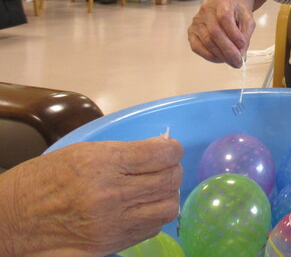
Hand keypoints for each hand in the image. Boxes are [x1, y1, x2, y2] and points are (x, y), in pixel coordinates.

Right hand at [0, 136, 182, 256]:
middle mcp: (111, 194)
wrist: (11, 219)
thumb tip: (161, 146)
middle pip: (169, 180)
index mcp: (103, 164)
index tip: (168, 149)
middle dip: (172, 170)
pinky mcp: (111, 244)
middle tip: (162, 167)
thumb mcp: (84, 152)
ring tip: (154, 189)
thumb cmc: (44, 179)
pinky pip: (151, 229)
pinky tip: (140, 208)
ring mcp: (112, 223)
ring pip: (167, 207)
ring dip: (167, 196)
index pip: (162, 154)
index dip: (172, 149)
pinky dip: (153, 216)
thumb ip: (126, 151)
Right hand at [188, 0, 254, 65]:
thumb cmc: (236, 12)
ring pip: (207, 41)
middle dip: (228, 50)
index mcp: (223, 1)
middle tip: (238, 62)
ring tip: (232, 62)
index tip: (243, 46)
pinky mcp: (191, 31)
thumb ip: (245, 34)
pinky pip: (197, 47)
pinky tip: (220, 59)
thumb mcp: (247, 19)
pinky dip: (209, 56)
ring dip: (221, 55)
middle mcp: (206, 10)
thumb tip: (241, 53)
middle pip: (214, 32)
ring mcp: (197, 21)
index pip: (225, 17)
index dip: (233, 33)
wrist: (224, 4)